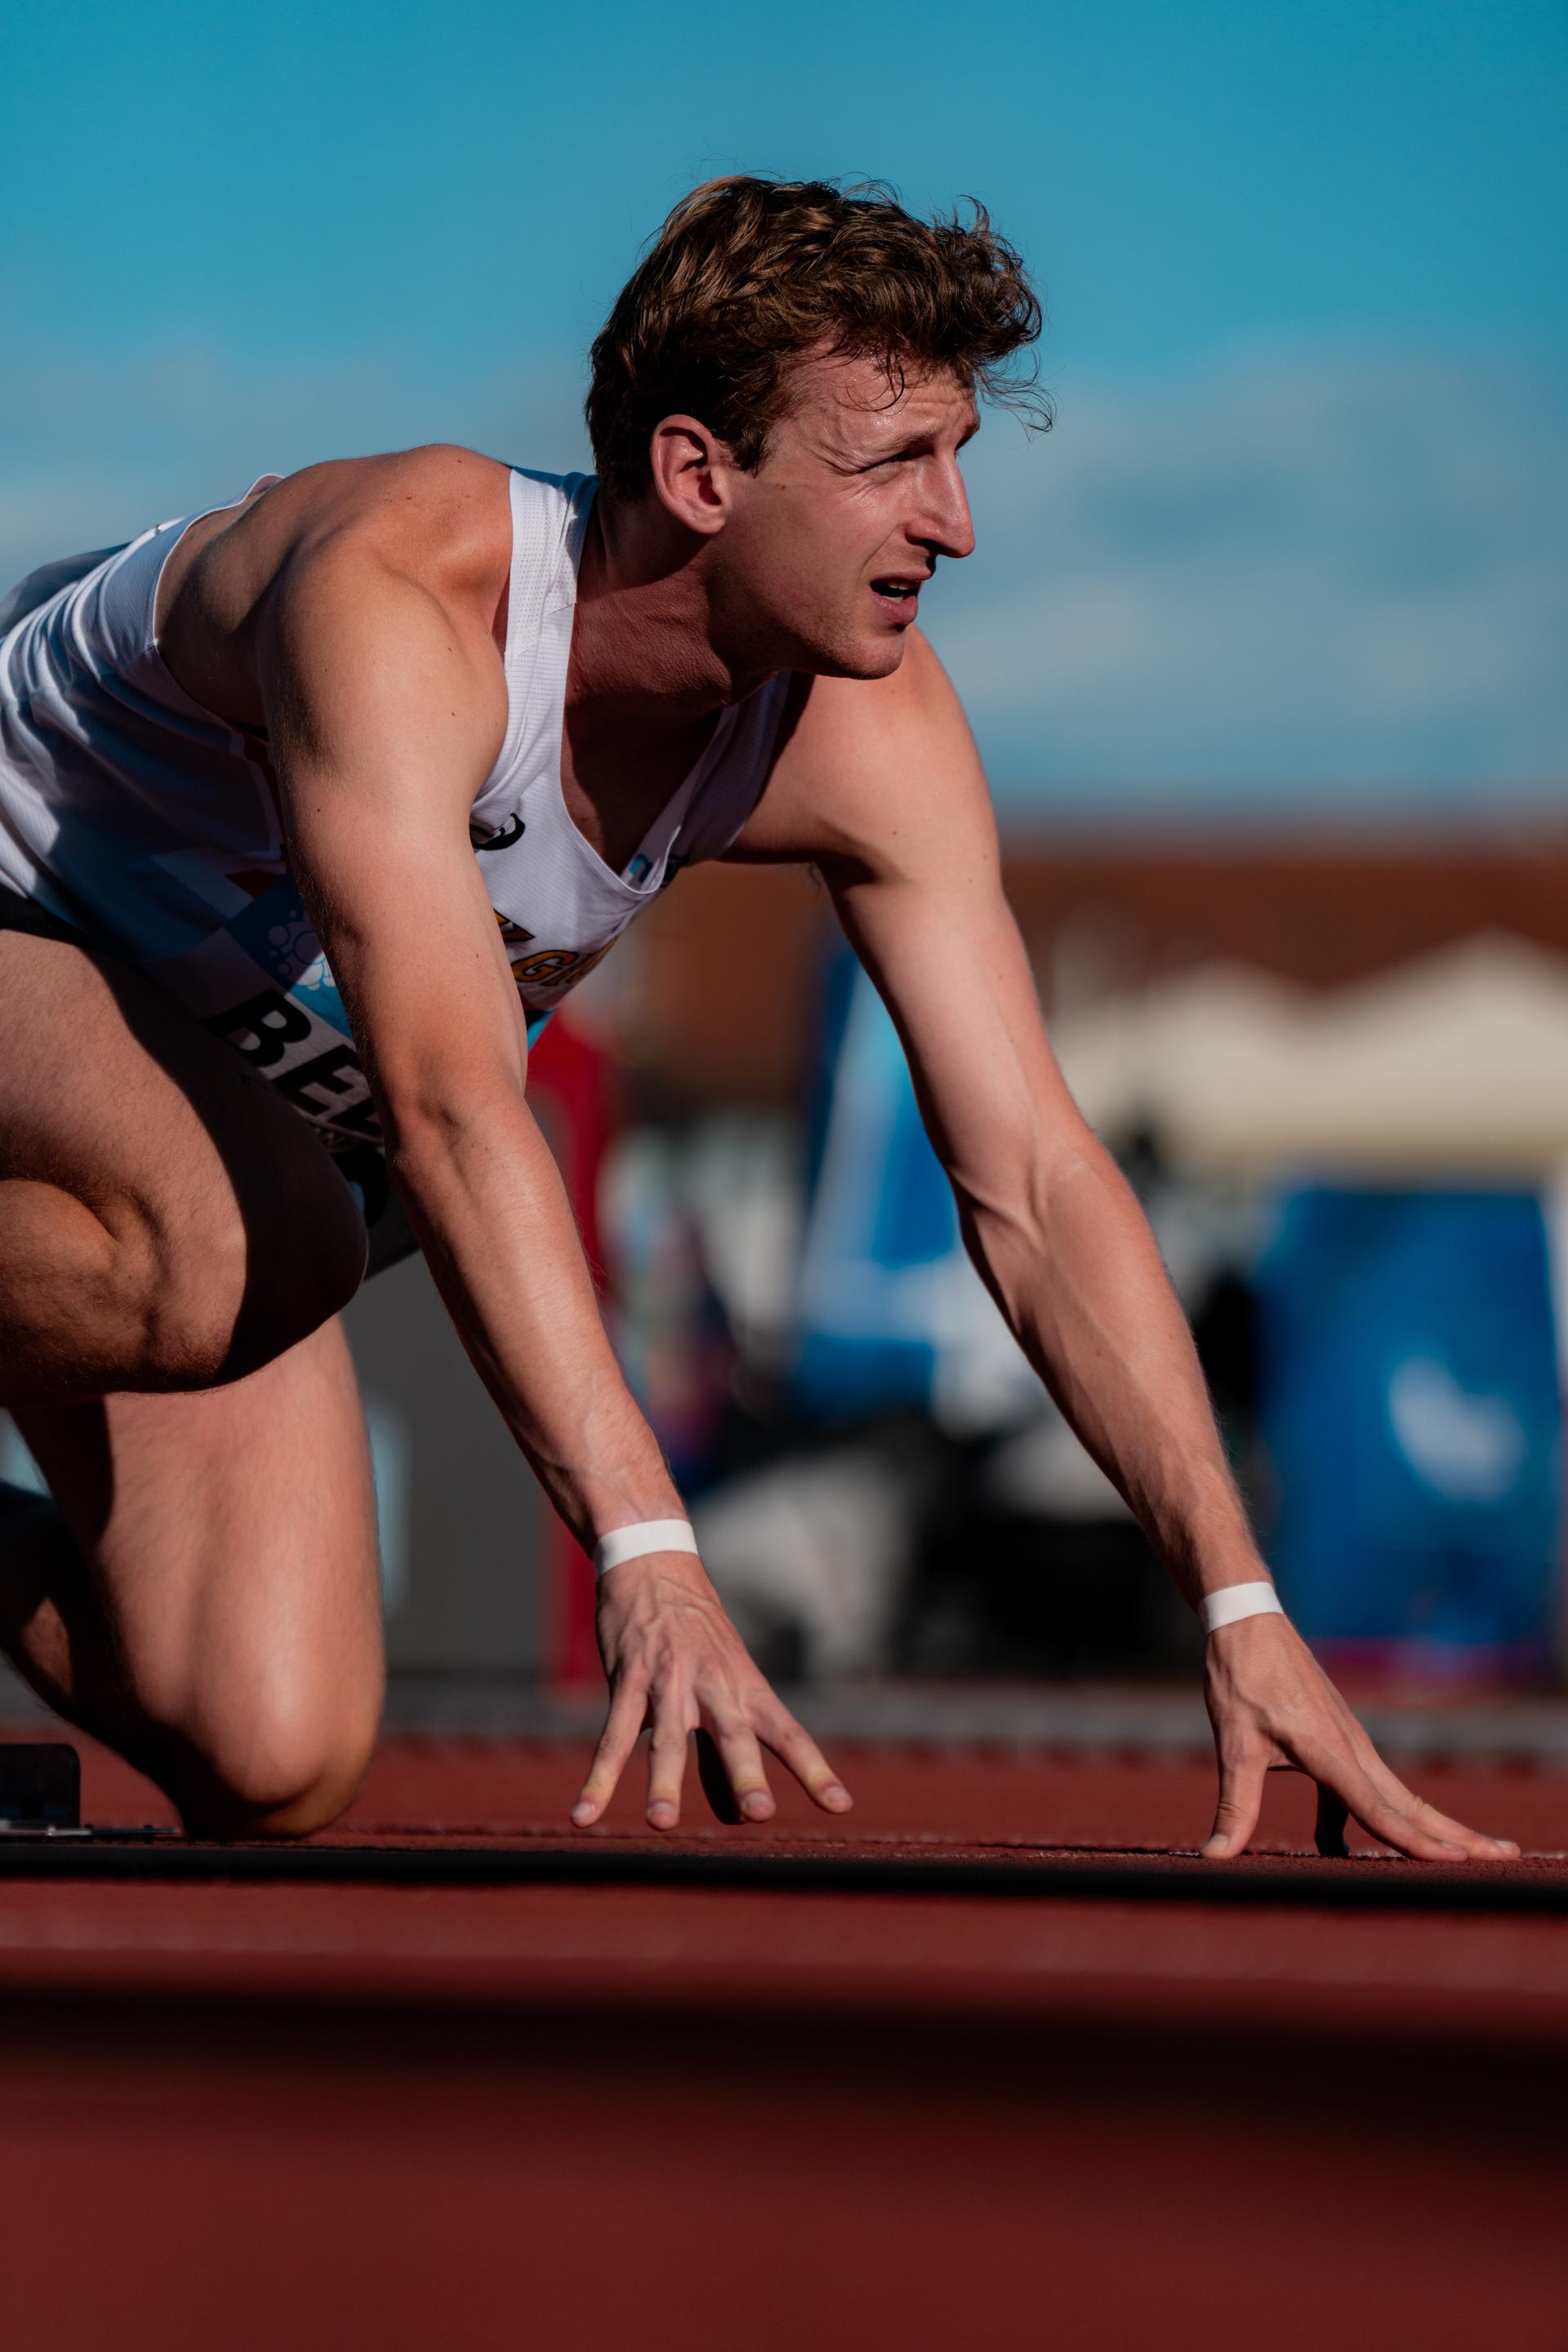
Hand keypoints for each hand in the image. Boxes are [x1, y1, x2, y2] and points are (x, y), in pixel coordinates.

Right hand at [570, 1550, 853, 1832]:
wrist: (654, 1564)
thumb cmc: (696, 1633)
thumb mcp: (725, 1676)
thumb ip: (726, 1745)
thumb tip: (738, 1813)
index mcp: (747, 1686)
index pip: (789, 1733)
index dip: (815, 1770)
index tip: (842, 1806)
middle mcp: (715, 1685)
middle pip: (734, 1734)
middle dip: (745, 1774)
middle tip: (760, 1813)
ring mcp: (670, 1681)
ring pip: (669, 1738)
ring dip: (665, 1782)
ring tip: (662, 1822)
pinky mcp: (628, 1679)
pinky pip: (613, 1736)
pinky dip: (599, 1779)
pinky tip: (584, 1815)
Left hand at [1202, 1612, 1518, 1862]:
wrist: (1247, 1621)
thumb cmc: (1241, 1677)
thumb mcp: (1234, 1744)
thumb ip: (1235, 1805)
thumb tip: (1215, 1857)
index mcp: (1330, 1751)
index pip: (1379, 1811)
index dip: (1416, 1843)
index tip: (1458, 1864)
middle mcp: (1352, 1749)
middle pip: (1411, 1805)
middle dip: (1459, 1835)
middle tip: (1506, 1857)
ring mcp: (1349, 1744)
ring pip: (1398, 1796)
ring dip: (1433, 1825)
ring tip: (1472, 1853)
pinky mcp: (1337, 1740)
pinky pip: (1364, 1788)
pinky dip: (1373, 1817)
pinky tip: (1340, 1847)